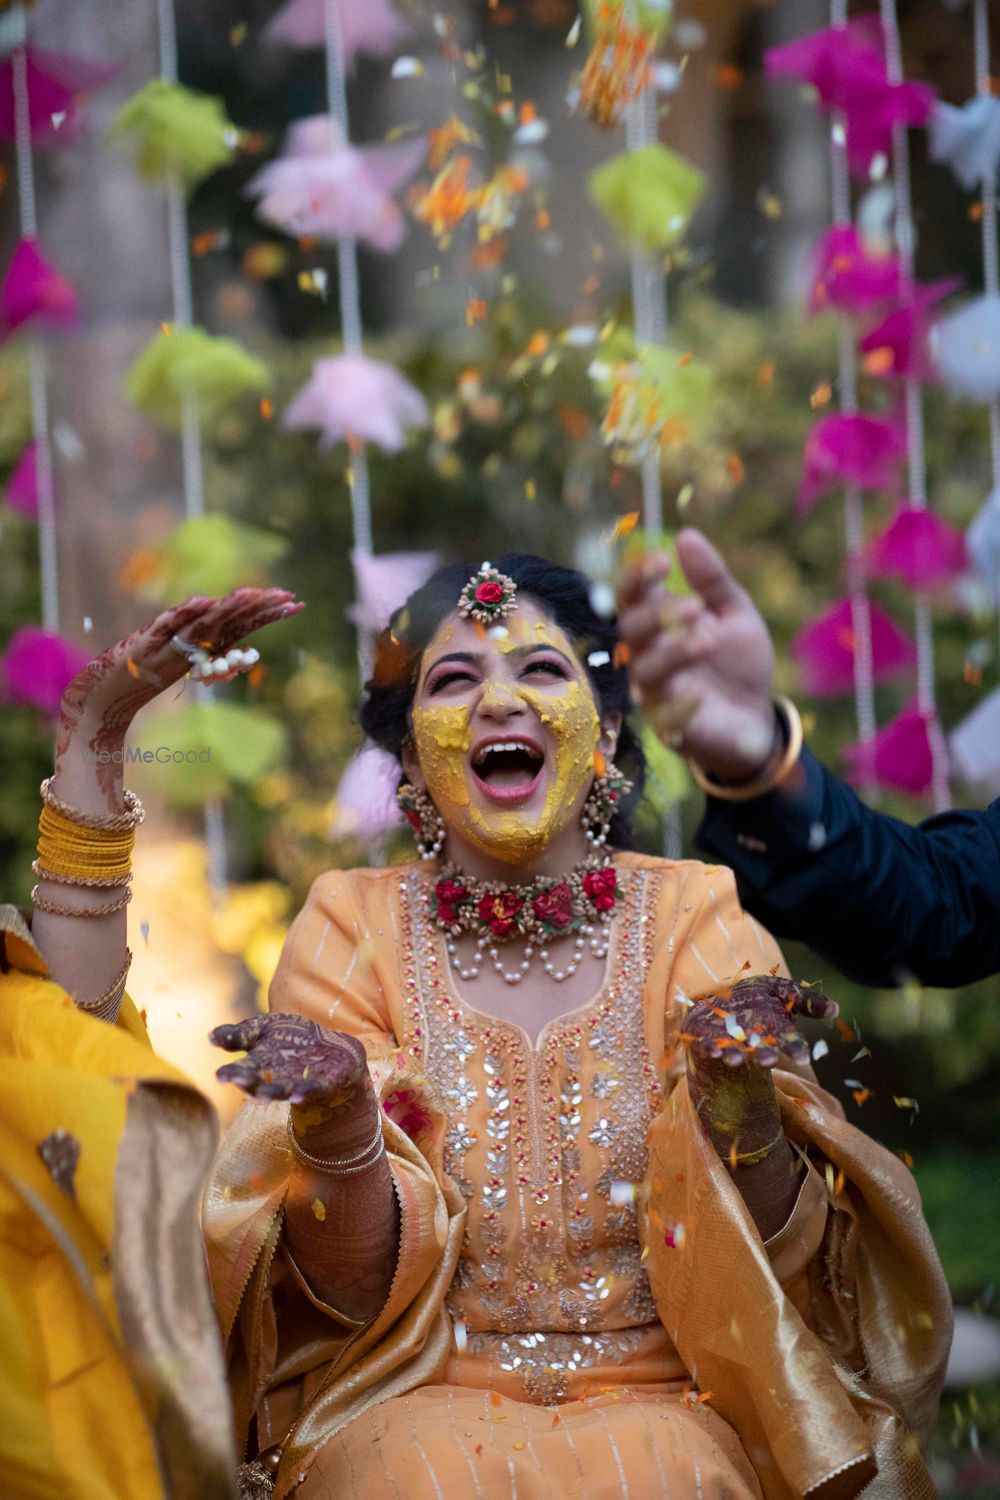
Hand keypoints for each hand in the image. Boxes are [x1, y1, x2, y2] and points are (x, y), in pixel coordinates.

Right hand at [57, 587, 305, 769]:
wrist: (108, 690)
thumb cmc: (146, 679)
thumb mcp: (188, 674)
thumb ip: (214, 664)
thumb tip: (248, 659)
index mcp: (203, 641)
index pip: (242, 622)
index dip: (268, 612)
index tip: (295, 603)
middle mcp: (190, 635)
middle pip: (229, 616)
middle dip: (259, 606)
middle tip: (288, 596)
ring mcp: (169, 636)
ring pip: (204, 618)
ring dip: (228, 605)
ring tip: (254, 594)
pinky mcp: (147, 641)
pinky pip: (169, 625)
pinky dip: (185, 613)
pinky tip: (204, 603)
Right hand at [210, 1012, 368, 1107]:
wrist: (330, 1042)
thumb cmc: (291, 1037)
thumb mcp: (264, 1027)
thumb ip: (240, 1033)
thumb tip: (211, 1037)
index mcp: (259, 1064)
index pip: (241, 1071)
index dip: (231, 1073)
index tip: (220, 1074)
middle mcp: (275, 1079)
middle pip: (259, 1085)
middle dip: (250, 1083)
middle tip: (240, 1079)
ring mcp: (298, 1083)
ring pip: (283, 1091)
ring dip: (274, 1092)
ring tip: (266, 1094)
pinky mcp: (322, 1085)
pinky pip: (312, 1090)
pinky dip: (305, 1092)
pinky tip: (299, 1094)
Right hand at [616, 529, 776, 782]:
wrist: (758, 717)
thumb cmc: (739, 663)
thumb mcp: (735, 613)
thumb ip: (712, 579)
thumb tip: (687, 536)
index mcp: (659, 623)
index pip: (631, 596)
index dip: (637, 577)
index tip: (661, 561)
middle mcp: (648, 654)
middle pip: (628, 631)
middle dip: (656, 615)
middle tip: (695, 607)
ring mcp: (655, 691)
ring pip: (643, 669)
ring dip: (671, 652)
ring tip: (708, 640)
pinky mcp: (668, 725)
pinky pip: (662, 712)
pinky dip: (681, 702)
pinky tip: (702, 694)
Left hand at [684, 973, 837, 1075]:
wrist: (719, 999)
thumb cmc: (757, 998)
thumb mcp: (783, 991)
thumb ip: (806, 1000)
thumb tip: (835, 1008)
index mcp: (774, 1031)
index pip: (789, 1041)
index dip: (795, 1047)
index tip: (802, 1056)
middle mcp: (753, 1041)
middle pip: (761, 1051)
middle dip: (765, 1056)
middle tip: (768, 1061)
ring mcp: (728, 1041)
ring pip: (734, 1052)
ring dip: (735, 1057)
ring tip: (735, 1060)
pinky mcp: (706, 1038)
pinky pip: (707, 1046)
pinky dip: (709, 1049)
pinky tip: (711, 1051)